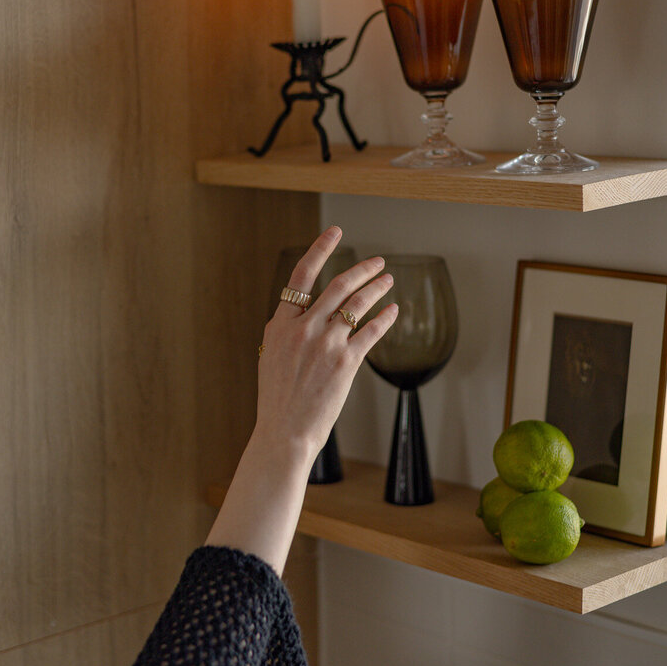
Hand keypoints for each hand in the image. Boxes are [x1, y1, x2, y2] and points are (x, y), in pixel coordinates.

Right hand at [254, 226, 397, 467]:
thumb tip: (302, 316)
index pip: (301, 275)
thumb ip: (288, 332)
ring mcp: (325, 344)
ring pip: (356, 303)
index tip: (334, 233)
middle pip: (337, 285)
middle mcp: (303, 328)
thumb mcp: (273, 357)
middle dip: (362, 269)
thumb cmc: (278, 399)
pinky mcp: (346, 362)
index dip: (320, 249)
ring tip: (388, 279)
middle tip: (377, 261)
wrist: (284, 432)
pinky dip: (385, 317)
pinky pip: (371, 331)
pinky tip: (393, 310)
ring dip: (376, 287)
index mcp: (280, 324)